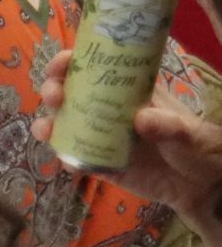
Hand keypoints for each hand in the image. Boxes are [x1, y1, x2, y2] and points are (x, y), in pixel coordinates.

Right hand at [38, 50, 221, 246]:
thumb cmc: (195, 145)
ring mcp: (100, 135)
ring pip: (63, 124)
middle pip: (68, 92)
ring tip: (46, 131)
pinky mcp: (100, 163)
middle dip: (52, 90)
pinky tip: (68, 164)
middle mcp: (106, 109)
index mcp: (125, 91)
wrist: (200, 185)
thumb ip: (167, 124)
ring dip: (48, 124)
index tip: (61, 64)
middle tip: (55, 97)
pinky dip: (67, 159)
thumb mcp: (187, 130)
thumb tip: (141, 119)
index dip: (70, 62)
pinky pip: (76, 158)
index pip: (92, 67)